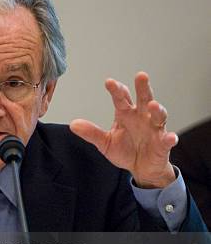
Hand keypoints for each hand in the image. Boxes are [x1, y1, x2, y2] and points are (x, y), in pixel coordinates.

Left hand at [70, 72, 176, 187]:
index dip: (116, 90)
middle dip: (143, 88)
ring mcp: (154, 129)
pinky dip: (170, 138)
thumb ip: (91, 133)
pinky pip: (167, 140)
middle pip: (144, 99)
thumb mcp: (105, 143)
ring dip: (157, 110)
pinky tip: (170, 137)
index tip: (109, 82)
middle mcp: (142, 118)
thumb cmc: (125, 151)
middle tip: (140, 76)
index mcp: (126, 115)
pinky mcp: (163, 144)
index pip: (121, 98)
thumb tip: (73, 124)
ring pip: (158, 116)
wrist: (141, 168)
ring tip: (153, 105)